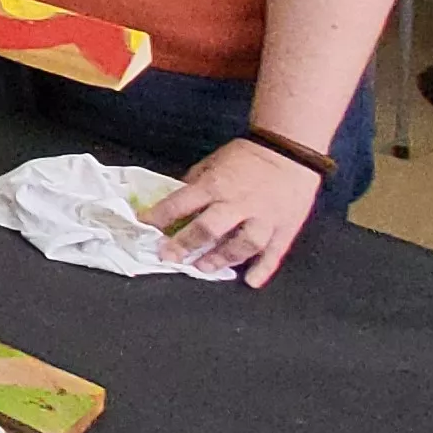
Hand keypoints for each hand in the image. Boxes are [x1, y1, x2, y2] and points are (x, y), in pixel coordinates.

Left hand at [144, 135, 325, 285]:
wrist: (290, 150)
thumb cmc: (246, 156)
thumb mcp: (212, 163)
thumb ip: (195, 184)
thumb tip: (175, 204)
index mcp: (215, 185)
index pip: (180, 203)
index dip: (158, 217)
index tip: (142, 228)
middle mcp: (238, 203)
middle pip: (209, 228)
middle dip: (186, 244)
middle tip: (169, 257)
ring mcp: (264, 218)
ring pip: (243, 244)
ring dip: (222, 259)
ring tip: (204, 268)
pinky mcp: (286, 228)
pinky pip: (275, 252)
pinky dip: (263, 269)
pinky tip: (250, 282)